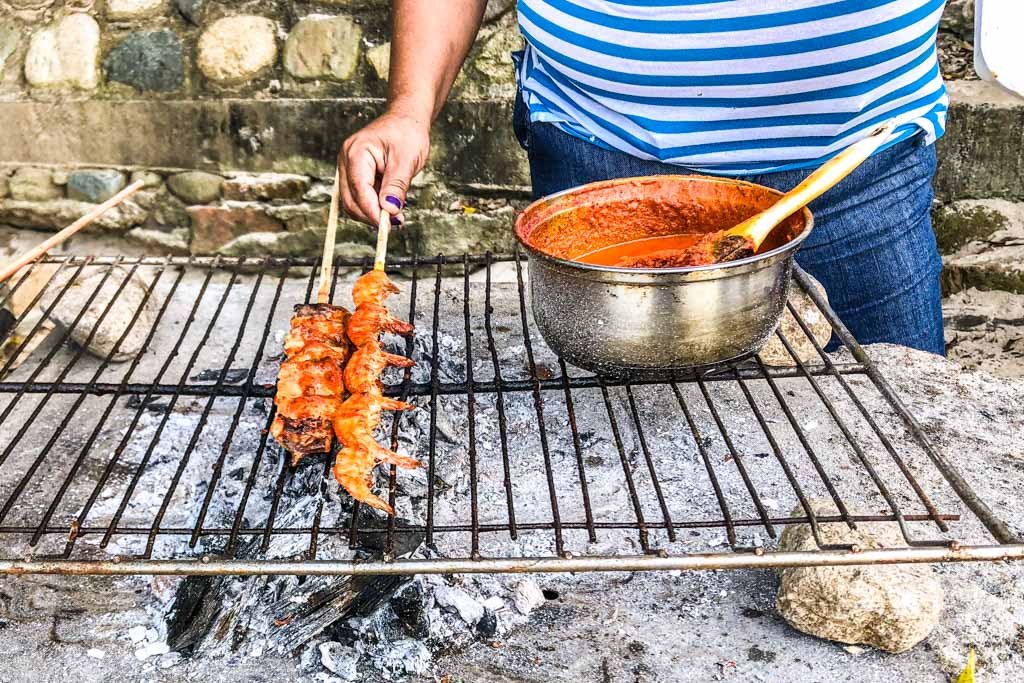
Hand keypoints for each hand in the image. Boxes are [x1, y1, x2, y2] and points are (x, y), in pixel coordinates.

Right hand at [337, 110, 430, 226]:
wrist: (405, 119)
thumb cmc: (407, 133)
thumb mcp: (406, 160)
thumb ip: (396, 186)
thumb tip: (389, 210)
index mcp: (356, 152)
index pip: (359, 189)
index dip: (372, 211)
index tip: (387, 225)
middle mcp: (346, 160)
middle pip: (350, 199)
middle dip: (370, 215)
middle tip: (394, 224)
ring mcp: (348, 167)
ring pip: (353, 201)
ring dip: (371, 212)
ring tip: (395, 216)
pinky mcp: (354, 173)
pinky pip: (359, 196)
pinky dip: (373, 205)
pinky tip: (390, 207)